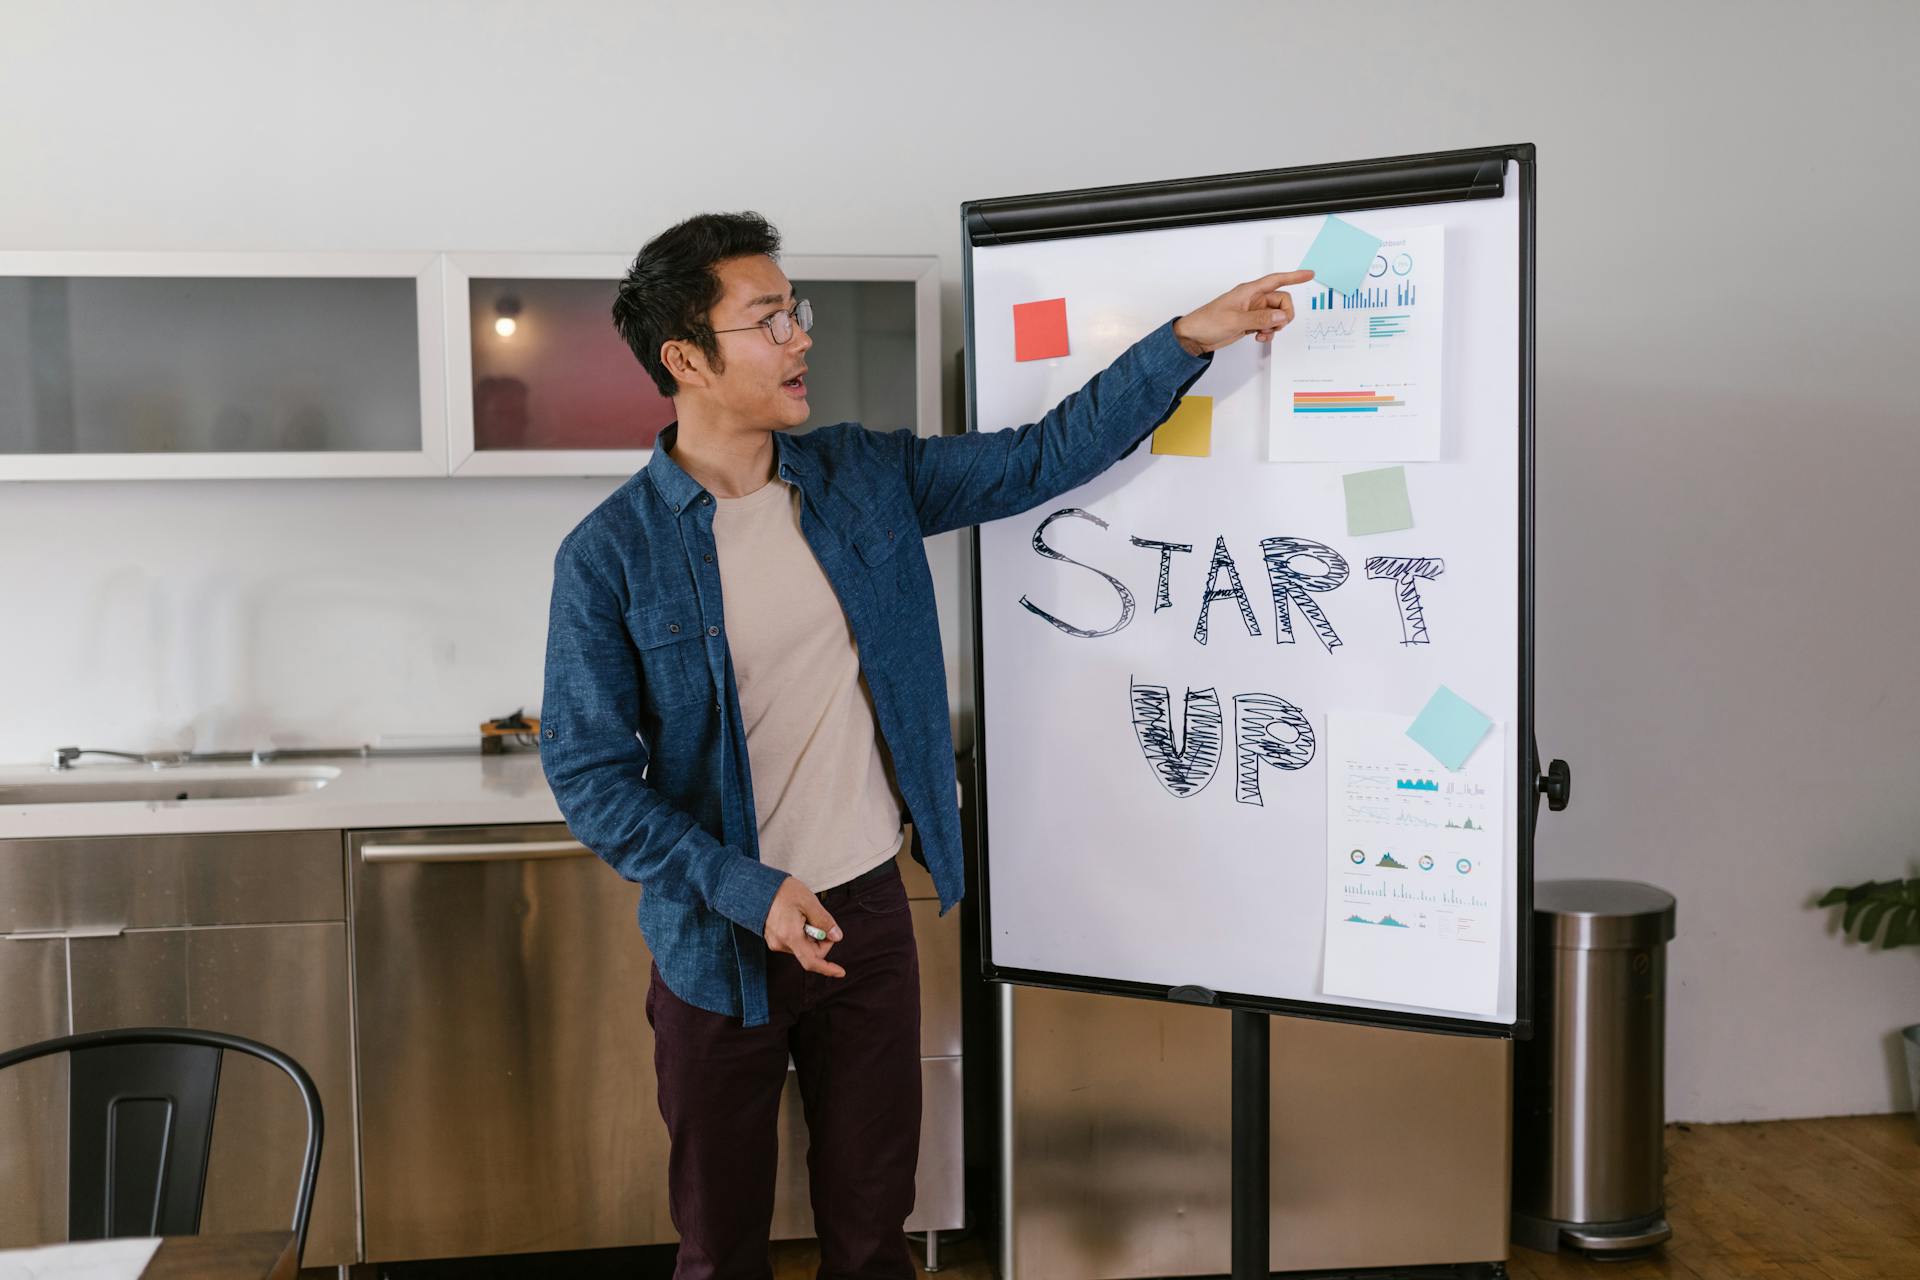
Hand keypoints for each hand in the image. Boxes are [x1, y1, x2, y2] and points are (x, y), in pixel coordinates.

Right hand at [763, 876, 845, 977]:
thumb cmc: (783, 891)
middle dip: (821, 939)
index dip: (827, 968)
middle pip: (810, 953)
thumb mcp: (809, 902)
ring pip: (803, 947)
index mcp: (790, 936)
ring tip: (803, 914)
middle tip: (818, 918)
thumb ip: (824, 921)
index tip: (841, 972)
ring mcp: (775, 942)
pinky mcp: (773, 939)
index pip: (811, 962)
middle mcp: (780, 944)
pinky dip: (801, 933)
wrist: (758, 887)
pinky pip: (794, 942)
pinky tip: (796, 917)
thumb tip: (836, 936)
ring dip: (810, 934)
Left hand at [1172, 270, 1315, 355]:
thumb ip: (1261, 318)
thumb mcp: (1236, 321)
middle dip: (1284, 314)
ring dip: (1275, 326)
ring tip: (1262, 333)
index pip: (1276, 280)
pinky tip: (1259, 337)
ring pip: (1276, 315)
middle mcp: (1253, 299)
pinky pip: (1268, 325)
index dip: (1294, 277)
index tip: (1309, 275)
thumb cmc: (1207, 322)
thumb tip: (1281, 316)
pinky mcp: (1250, 323)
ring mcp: (1252, 312)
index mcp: (1249, 291)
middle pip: (1282, 301)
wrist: (1194, 337)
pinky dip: (1268, 332)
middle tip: (1275, 325)